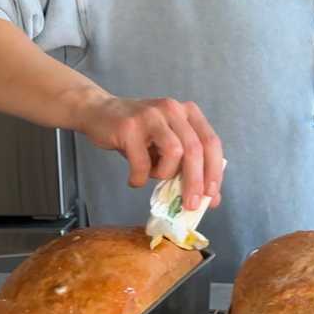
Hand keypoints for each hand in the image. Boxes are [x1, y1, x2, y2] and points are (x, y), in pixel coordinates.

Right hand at [72, 92, 224, 210]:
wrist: (98, 112)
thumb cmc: (137, 133)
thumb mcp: (166, 142)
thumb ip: (186, 164)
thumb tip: (209, 198)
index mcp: (187, 112)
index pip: (211, 142)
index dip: (214, 171)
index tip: (211, 195)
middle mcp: (172, 109)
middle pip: (195, 149)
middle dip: (195, 182)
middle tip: (190, 204)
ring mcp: (151, 116)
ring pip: (174, 152)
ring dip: (164, 173)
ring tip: (152, 176)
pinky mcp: (129, 126)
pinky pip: (142, 162)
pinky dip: (140, 177)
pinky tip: (134, 179)